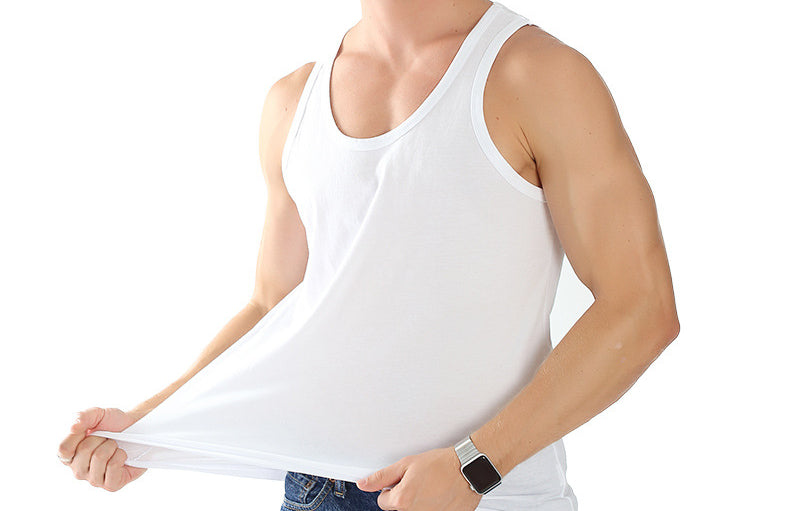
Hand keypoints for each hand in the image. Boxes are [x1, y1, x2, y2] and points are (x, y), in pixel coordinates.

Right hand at [57, 406, 146, 491]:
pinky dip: (121, 455)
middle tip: (106, 438)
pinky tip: (122, 456)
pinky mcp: (110, 485)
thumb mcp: (97, 414)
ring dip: (112, 446)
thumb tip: (73, 427)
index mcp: (70, 456)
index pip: (63, 449)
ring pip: (99, 458)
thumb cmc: (114, 425)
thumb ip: (82, 416)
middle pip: (83, 451)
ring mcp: (94, 480)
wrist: (138, 431)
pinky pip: (113, 466)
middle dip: (100, 438)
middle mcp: (79, 470)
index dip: (78, 435)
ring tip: (115, 446)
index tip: (91, 429)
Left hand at [356, 446, 482, 510]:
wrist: (468, 469)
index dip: (391, 489)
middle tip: (419, 483)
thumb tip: (364, 484)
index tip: (402, 482)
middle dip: (405, 497)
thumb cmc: (441, 464)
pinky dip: (434, 507)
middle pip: (399, 509)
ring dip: (419, 503)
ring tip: (431, 489)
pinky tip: (440, 497)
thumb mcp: (406, 464)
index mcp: (402, 500)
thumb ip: (382, 477)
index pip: (383, 502)